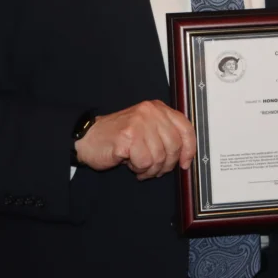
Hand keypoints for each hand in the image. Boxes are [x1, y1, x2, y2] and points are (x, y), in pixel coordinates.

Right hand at [73, 100, 195, 178]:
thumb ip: (165, 135)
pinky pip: (145, 162)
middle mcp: (150, 112)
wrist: (88, 138)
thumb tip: (186, 154)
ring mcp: (139, 123)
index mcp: (158, 108)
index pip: (185, 127)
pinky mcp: (128, 137)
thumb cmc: (118, 137)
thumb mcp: (146, 129)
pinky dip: (139, 169)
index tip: (185, 163)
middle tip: (155, 169)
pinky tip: (131, 164)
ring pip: (160, 156)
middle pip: (174, 145)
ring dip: (151, 169)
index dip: (189, 148)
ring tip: (140, 166)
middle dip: (166, 164)